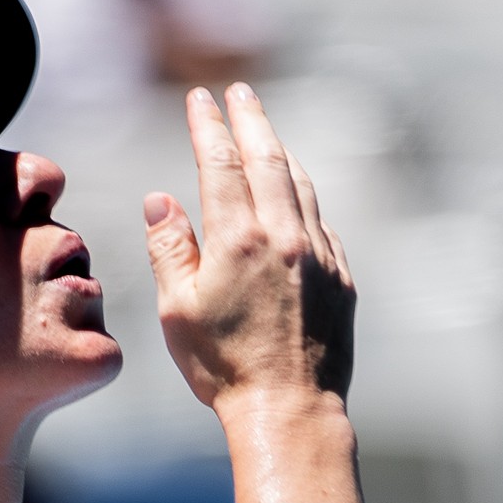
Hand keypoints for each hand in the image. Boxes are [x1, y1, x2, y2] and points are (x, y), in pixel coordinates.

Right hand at [144, 84, 354, 411]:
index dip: (209, 125)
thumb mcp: (178, 309)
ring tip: (266, 132)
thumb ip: (170, 247)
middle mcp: (285, 238)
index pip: (221, 164)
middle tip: (240, 91)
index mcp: (239, 241)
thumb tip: (161, 198)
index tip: (201, 98)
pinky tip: (297, 195)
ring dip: (281, 151)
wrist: (290, 411)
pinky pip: (323, 222)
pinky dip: (306, 197)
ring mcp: (320, 256)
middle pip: (268, 159)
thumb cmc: (223, 367)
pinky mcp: (341, 279)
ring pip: (302, 185)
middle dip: (251, 119)